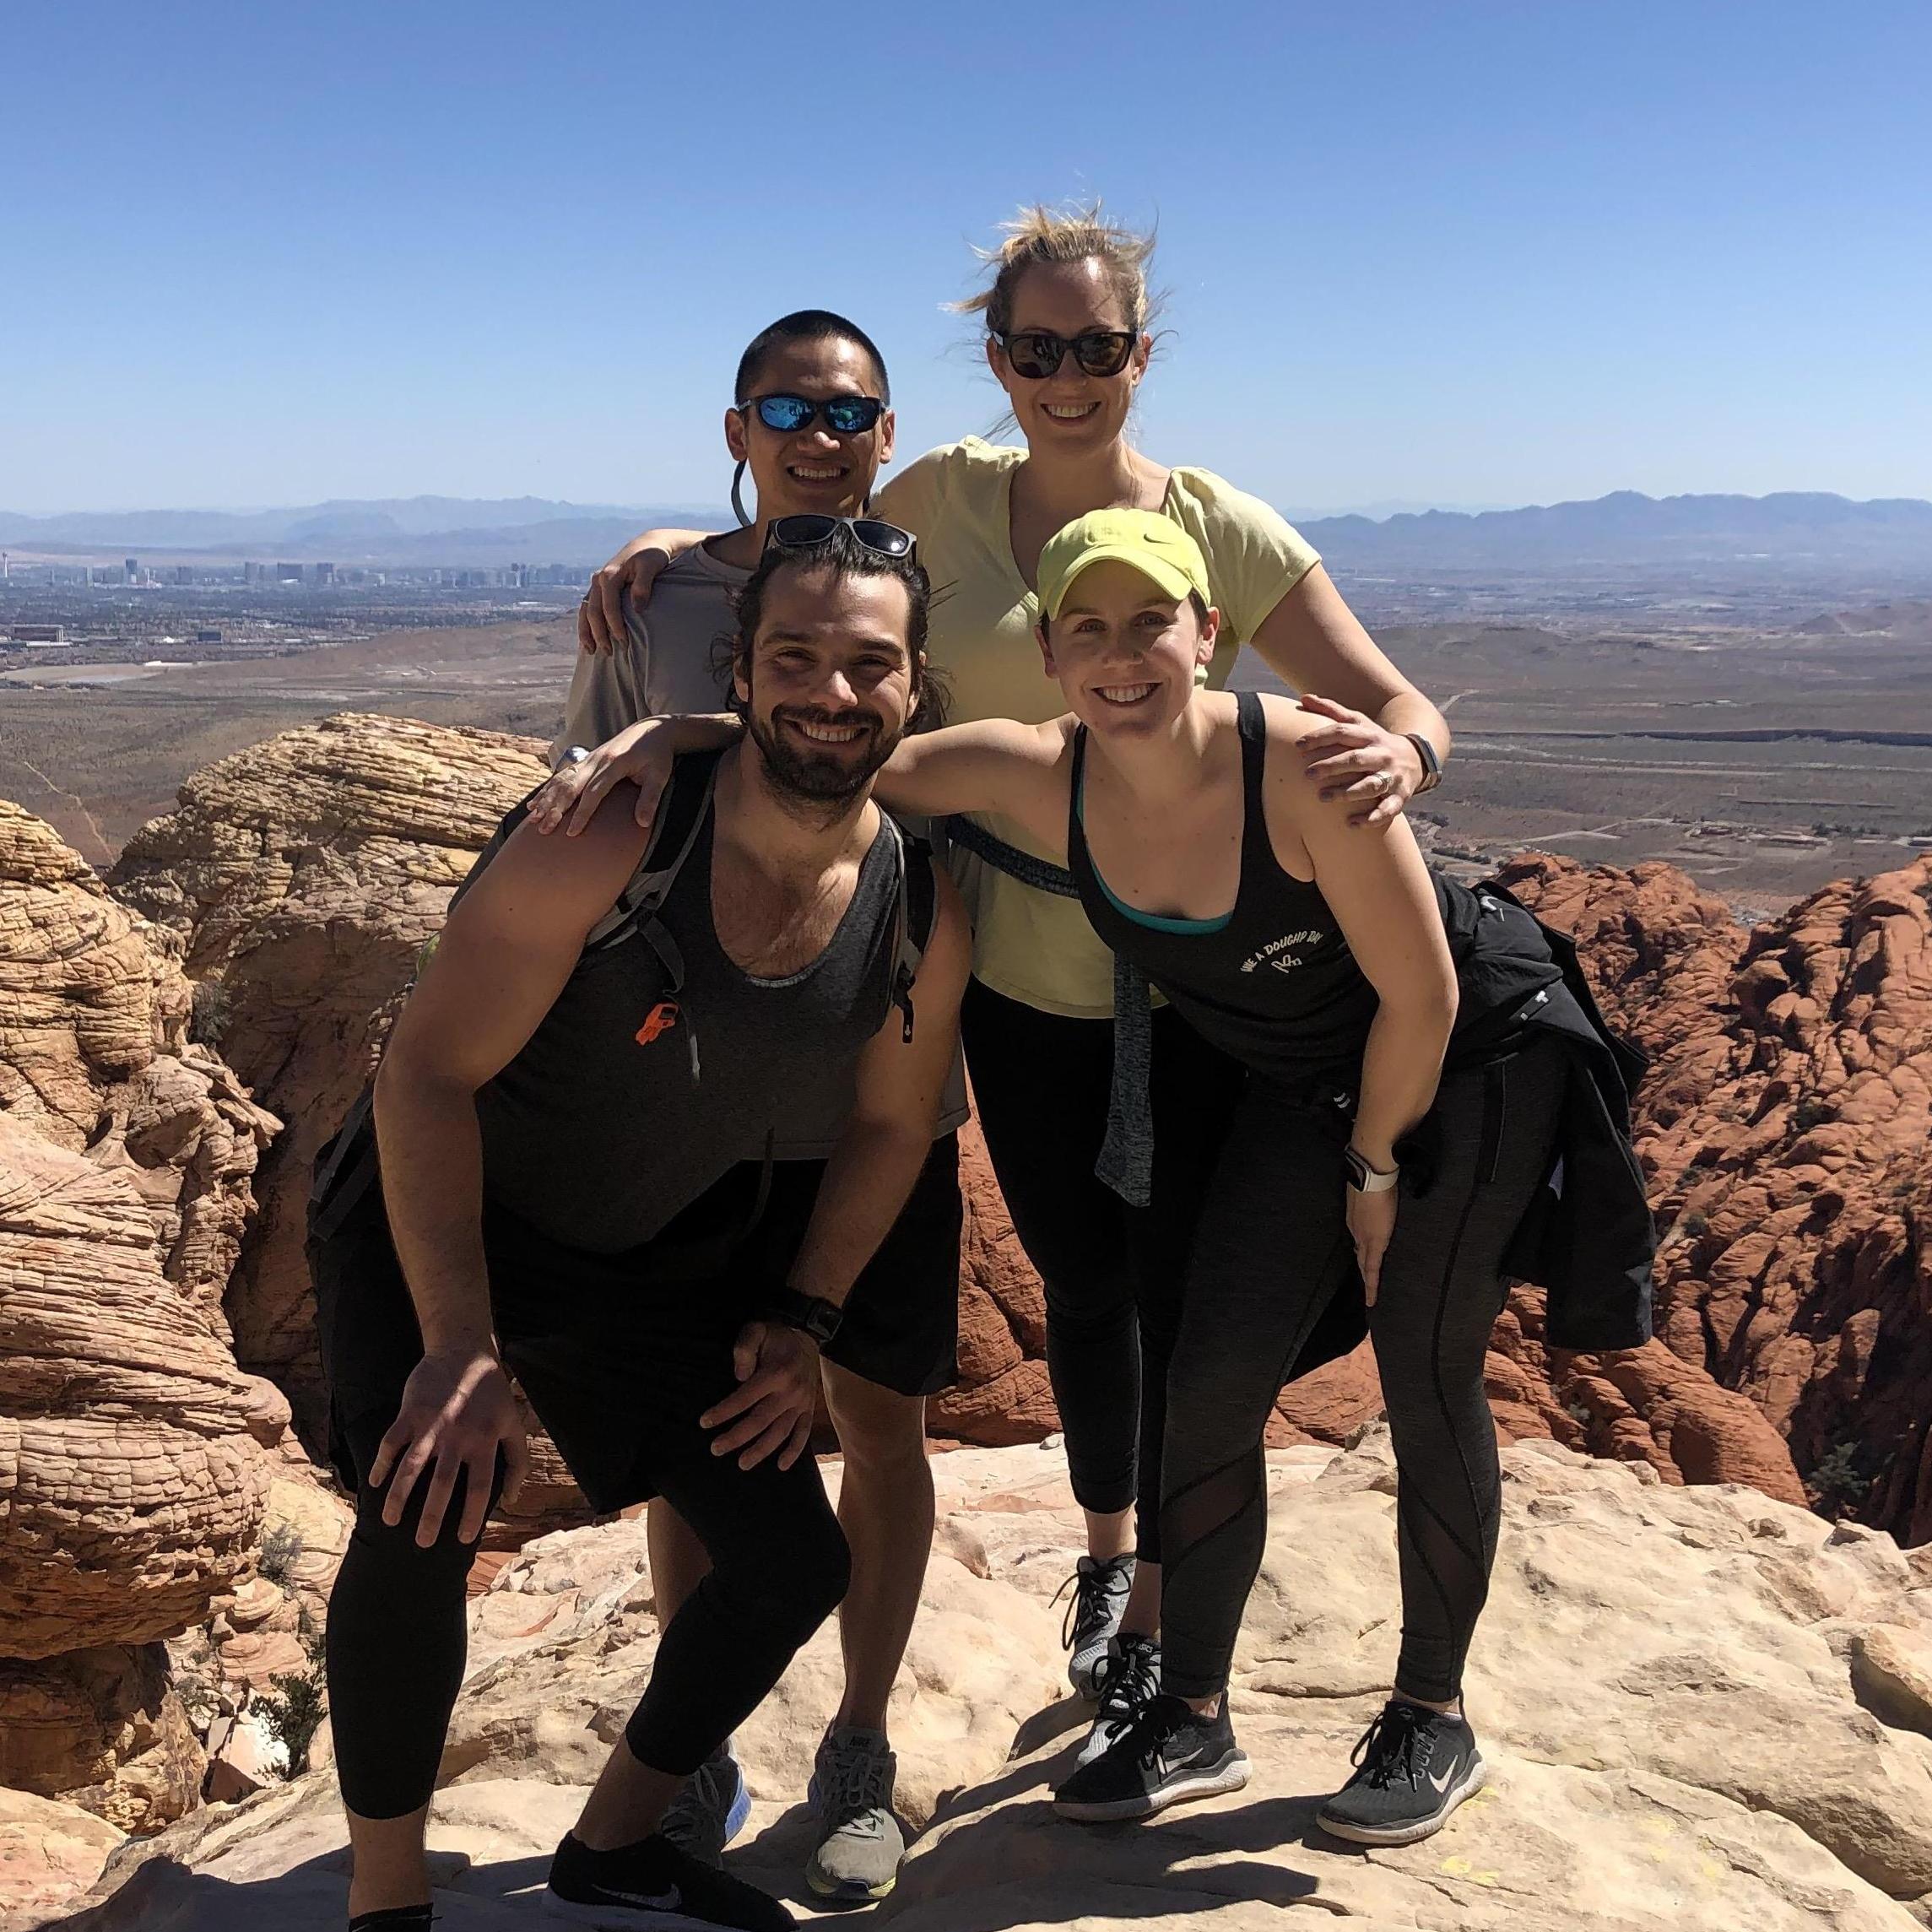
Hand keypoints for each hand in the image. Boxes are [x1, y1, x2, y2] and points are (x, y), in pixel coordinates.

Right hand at [369, 1345, 529, 1547]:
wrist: (463, 1351)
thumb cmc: (491, 1393)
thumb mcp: (513, 1422)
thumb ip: (517, 1460)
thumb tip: (511, 1499)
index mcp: (485, 1441)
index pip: (480, 1487)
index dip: (472, 1515)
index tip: (463, 1539)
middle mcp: (458, 1436)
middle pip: (443, 1485)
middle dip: (431, 1517)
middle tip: (422, 1543)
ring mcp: (432, 1424)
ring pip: (411, 1468)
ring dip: (399, 1497)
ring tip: (390, 1521)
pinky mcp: (410, 1412)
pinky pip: (391, 1442)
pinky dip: (381, 1463)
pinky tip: (375, 1484)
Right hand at [528, 719, 672, 837]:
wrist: (652, 730)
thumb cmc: (657, 755)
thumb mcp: (660, 776)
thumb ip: (650, 798)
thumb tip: (643, 823)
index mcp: (613, 764)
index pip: (593, 792)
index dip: (582, 813)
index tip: (572, 832)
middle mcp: (596, 760)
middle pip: (571, 785)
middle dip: (555, 808)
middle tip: (542, 828)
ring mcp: (589, 759)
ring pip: (562, 780)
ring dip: (546, 799)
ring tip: (532, 818)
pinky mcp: (586, 760)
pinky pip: (562, 775)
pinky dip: (548, 789)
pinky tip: (535, 803)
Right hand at [578, 541, 671, 653]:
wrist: (648, 545)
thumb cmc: (652, 556)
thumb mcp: (651, 567)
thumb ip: (643, 586)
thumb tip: (637, 609)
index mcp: (610, 574)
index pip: (608, 606)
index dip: (614, 625)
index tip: (623, 642)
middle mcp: (598, 579)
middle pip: (593, 611)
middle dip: (599, 634)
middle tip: (608, 652)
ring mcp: (596, 584)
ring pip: (585, 611)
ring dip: (586, 632)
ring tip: (591, 651)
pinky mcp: (599, 589)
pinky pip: (588, 608)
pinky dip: (586, 624)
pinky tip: (589, 640)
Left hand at [700, 1320, 821, 1470]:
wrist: (807, 1336)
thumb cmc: (775, 1336)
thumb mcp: (757, 1330)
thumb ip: (745, 1348)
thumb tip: (739, 1376)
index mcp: (776, 1373)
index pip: (745, 1397)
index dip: (724, 1411)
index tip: (704, 1422)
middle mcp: (790, 1392)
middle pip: (761, 1420)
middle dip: (737, 1437)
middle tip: (716, 1449)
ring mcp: (802, 1403)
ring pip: (781, 1432)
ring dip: (762, 1450)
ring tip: (742, 1463)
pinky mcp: (808, 1408)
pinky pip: (803, 1433)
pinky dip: (794, 1451)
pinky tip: (782, 1466)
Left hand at [1297, 694, 1424, 827]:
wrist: (1417, 758)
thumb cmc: (1376, 742)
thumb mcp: (1360, 724)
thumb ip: (1332, 711)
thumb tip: (1304, 698)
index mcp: (1370, 735)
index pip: (1344, 732)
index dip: (1321, 737)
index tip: (1298, 745)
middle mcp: (1382, 755)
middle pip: (1356, 759)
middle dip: (1332, 766)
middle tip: (1308, 774)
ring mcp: (1392, 776)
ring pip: (1370, 785)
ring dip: (1347, 792)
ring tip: (1323, 797)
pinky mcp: (1400, 797)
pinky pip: (1387, 809)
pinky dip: (1371, 818)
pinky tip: (1352, 823)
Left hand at [1346, 1185, 1397, 1306]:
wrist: (1370, 1177)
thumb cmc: (1374, 1179)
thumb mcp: (1371, 1192)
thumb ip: (1374, 1199)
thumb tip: (1380, 1200)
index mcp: (1356, 1220)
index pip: (1358, 1241)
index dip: (1361, 1253)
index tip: (1362, 1261)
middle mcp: (1356, 1231)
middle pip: (1359, 1256)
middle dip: (1362, 1272)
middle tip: (1365, 1289)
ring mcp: (1363, 1239)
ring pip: (1364, 1266)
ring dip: (1366, 1282)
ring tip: (1369, 1298)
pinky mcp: (1374, 1244)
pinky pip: (1372, 1269)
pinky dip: (1371, 1284)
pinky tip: (1371, 1298)